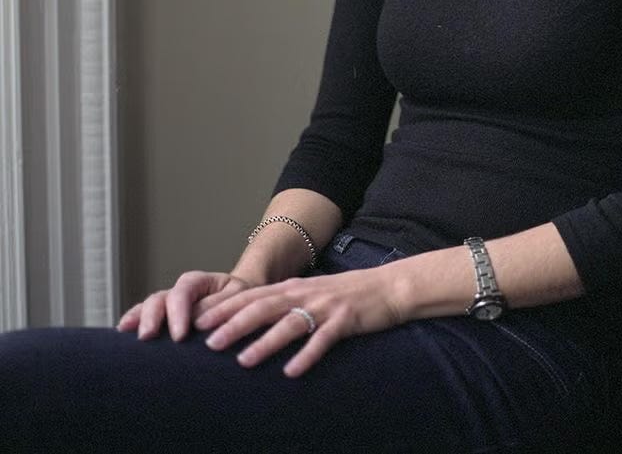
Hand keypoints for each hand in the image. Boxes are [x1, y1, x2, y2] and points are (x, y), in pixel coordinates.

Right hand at [117, 271, 255, 341]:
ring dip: (137, 319)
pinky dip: (133, 322)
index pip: (183, 293)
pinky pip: (143, 317)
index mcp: (200, 282)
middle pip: (160, 298)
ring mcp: (169, 305)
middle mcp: (180, 291)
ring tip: (127, 333)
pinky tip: (122, 333)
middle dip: (151, 316)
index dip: (179, 313)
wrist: (242, 304)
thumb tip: (198, 322)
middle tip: (148, 336)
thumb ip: (219, 306)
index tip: (180, 336)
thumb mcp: (239, 298)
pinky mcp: (163, 319)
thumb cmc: (242, 301)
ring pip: (148, 306)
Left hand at [196, 268, 406, 377]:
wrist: (388, 286)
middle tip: (208, 342)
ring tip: (243, 361)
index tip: (196, 321)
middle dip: (234, 324)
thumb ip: (284, 304)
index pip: (252, 295)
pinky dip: (306, 356)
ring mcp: (325, 307)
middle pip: (264, 307)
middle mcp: (305, 294)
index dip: (223, 307)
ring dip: (264, 342)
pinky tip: (292, 372)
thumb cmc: (346, 294)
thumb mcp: (311, 294)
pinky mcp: (345, 321)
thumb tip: (250, 322)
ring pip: (289, 323)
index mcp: (293, 288)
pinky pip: (323, 340)